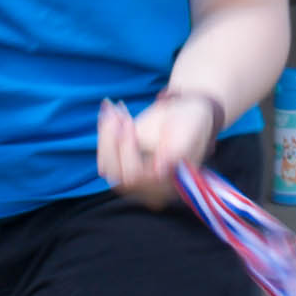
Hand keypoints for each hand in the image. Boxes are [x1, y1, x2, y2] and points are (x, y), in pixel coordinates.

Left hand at [96, 87, 222, 210]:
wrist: (186, 114)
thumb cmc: (191, 121)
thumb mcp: (190, 130)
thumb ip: (177, 150)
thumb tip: (161, 170)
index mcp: (168, 183)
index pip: (135, 176)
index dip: (127, 150)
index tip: (127, 122)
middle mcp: (149, 188)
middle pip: (116, 174)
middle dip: (110, 140)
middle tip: (118, 111)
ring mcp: (133, 180)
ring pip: (106, 166)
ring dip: (105, 135)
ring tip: (110, 107)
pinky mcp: (123, 168)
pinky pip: (104, 158)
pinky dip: (104, 134)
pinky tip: (109, 111)